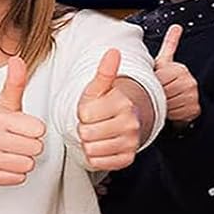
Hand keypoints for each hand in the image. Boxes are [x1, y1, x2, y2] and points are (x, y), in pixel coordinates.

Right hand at [0, 56, 46, 185]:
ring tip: (11, 152)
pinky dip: (15, 173)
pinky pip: (18, 178)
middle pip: (35, 148)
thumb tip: (17, 58)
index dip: (34, 129)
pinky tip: (5, 162)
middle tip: (17, 141)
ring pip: (28, 164)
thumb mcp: (3, 101)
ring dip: (24, 160)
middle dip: (31, 145)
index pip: (38, 129)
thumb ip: (15, 82)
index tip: (23, 127)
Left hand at [77, 47, 141, 171]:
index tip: (92, 110)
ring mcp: (131, 142)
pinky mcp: (127, 159)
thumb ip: (105, 71)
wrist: (124, 121)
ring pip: (91, 149)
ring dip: (89, 143)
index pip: (85, 114)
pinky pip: (98, 162)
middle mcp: (131, 123)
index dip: (82, 113)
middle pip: (87, 133)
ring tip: (97, 133)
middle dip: (85, 128)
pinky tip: (101, 145)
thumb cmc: (106, 103)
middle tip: (94, 123)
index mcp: (123, 103)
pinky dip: (95, 156)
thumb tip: (113, 51)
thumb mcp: (100, 87)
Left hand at [155, 23, 200, 124]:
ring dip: (165, 105)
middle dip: (159, 96)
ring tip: (167, 100)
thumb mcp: (165, 63)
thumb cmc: (169, 80)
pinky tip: (174, 107)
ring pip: (170, 104)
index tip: (157, 85)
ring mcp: (193, 95)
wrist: (182, 98)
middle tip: (161, 94)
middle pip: (164, 93)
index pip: (159, 80)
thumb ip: (169, 45)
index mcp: (179, 68)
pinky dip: (173, 114)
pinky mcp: (195, 108)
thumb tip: (176, 26)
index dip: (154, 85)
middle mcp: (189, 81)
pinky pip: (177, 114)